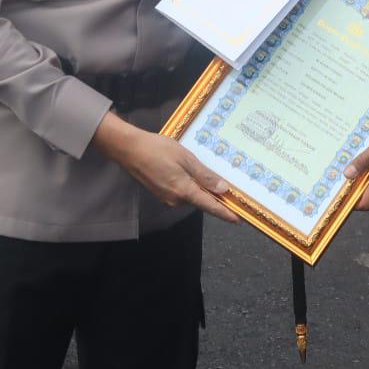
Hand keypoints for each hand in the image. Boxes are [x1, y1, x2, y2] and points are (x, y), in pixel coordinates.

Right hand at [93, 113, 238, 222]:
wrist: (129, 149)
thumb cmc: (158, 149)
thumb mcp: (186, 158)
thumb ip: (204, 175)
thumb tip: (223, 190)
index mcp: (184, 191)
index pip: (210, 206)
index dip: (225, 213)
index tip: (239, 219)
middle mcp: (176, 199)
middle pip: (201, 201)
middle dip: (214, 196)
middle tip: (230, 189)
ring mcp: (167, 197)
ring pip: (191, 195)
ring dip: (201, 188)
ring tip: (209, 174)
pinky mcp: (161, 192)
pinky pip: (182, 192)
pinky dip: (190, 185)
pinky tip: (190, 172)